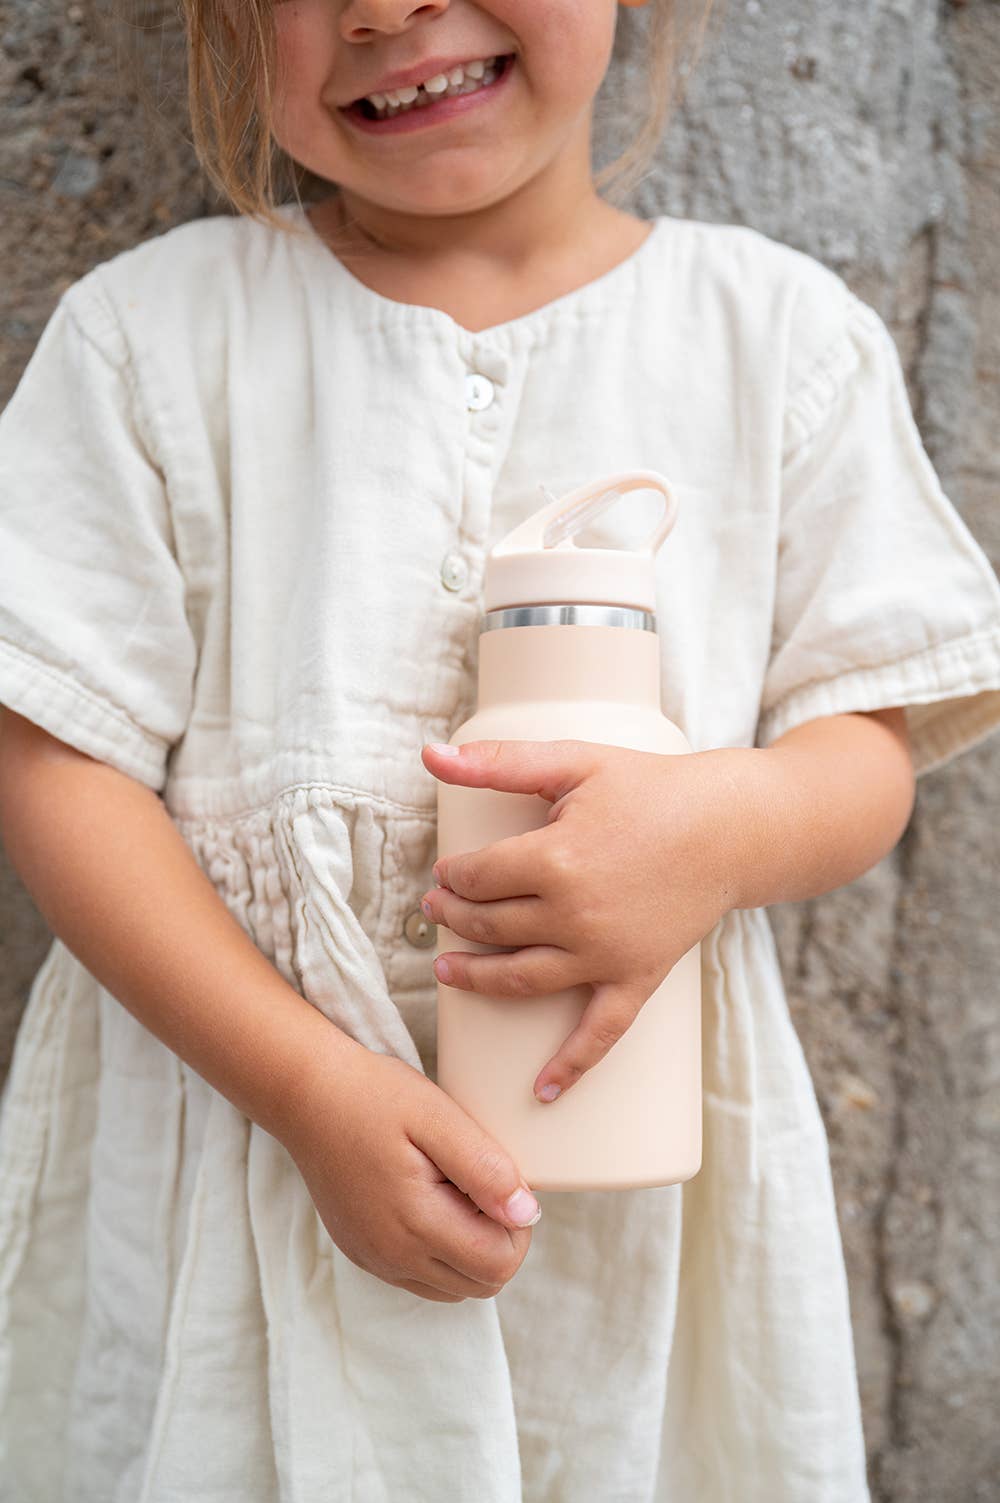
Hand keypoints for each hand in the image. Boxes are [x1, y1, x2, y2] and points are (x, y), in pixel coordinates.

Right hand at [281, 1036, 540, 1302]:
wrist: (307, 1096)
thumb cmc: (374, 1096)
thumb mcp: (437, 1117)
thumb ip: (485, 1169)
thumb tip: (526, 1213)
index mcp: (415, 1222)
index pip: (500, 1262)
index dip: (517, 1224)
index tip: (501, 1179)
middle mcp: (393, 1256)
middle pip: (483, 1283)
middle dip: (499, 1238)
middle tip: (481, 1182)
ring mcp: (375, 1260)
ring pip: (455, 1287)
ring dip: (471, 1249)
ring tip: (454, 1190)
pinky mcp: (363, 1254)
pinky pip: (422, 1278)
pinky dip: (441, 1252)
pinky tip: (431, 1202)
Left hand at [420, 738, 749, 1103]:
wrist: (731, 827)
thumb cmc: (650, 787)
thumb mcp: (573, 762)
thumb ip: (497, 762)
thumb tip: (430, 753)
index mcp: (554, 859)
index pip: (476, 877)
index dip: (453, 875)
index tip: (448, 872)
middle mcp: (574, 915)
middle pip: (490, 926)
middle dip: (455, 918)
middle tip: (439, 910)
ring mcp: (605, 954)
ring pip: (520, 979)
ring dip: (475, 979)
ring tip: (446, 970)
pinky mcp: (637, 977)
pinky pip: (601, 1033)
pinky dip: (572, 1065)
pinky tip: (542, 1091)